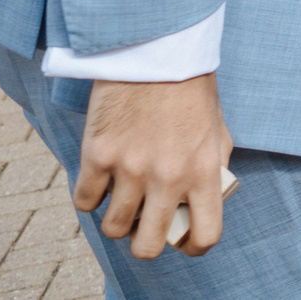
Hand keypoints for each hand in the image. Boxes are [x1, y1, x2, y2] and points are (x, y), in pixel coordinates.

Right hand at [73, 76, 231, 258]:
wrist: (157, 53)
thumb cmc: (191, 90)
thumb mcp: (216, 130)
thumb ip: (211, 167)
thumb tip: (207, 199)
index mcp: (203, 171)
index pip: (204, 234)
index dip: (194, 245)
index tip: (185, 240)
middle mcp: (168, 177)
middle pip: (148, 246)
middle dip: (145, 242)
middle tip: (144, 224)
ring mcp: (130, 168)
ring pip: (113, 228)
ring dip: (116, 219)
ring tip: (122, 197)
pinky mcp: (98, 155)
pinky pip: (84, 201)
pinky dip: (90, 197)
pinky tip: (100, 179)